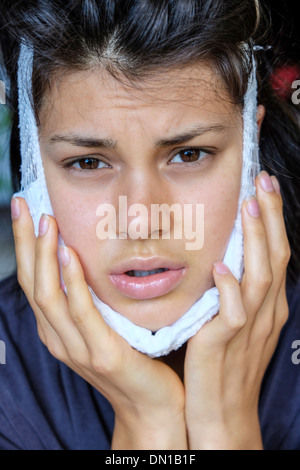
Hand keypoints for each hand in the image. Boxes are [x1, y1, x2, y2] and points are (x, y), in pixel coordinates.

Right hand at [11, 198, 186, 449]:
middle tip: (24, 205)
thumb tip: (85, 257)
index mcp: (56, 330)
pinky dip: (72, 280)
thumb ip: (89, 299)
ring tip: (45, 221)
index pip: (32, 280)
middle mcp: (58, 338)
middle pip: (32, 283)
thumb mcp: (103, 324)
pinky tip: (68, 253)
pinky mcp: (101, 353)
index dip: (23, 245)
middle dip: (24, 242)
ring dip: (44, 255)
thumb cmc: (131, 359)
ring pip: (48, 295)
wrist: (151, 404)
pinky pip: (81, 310)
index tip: (24, 210)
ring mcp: (76, 348)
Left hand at [184, 171, 290, 449]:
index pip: (275, 254)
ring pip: (259, 276)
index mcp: (267, 305)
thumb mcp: (238, 324)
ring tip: (249, 207)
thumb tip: (226, 260)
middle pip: (274, 256)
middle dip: (270, 217)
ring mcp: (248, 326)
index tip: (263, 188)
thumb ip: (236, 293)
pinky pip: (233, 312)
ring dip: (255, 240)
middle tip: (262, 180)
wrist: (223, 413)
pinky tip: (221, 267)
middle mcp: (264, 311)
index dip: (272, 220)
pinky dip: (229, 288)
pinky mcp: (226, 342)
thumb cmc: (227, 366)